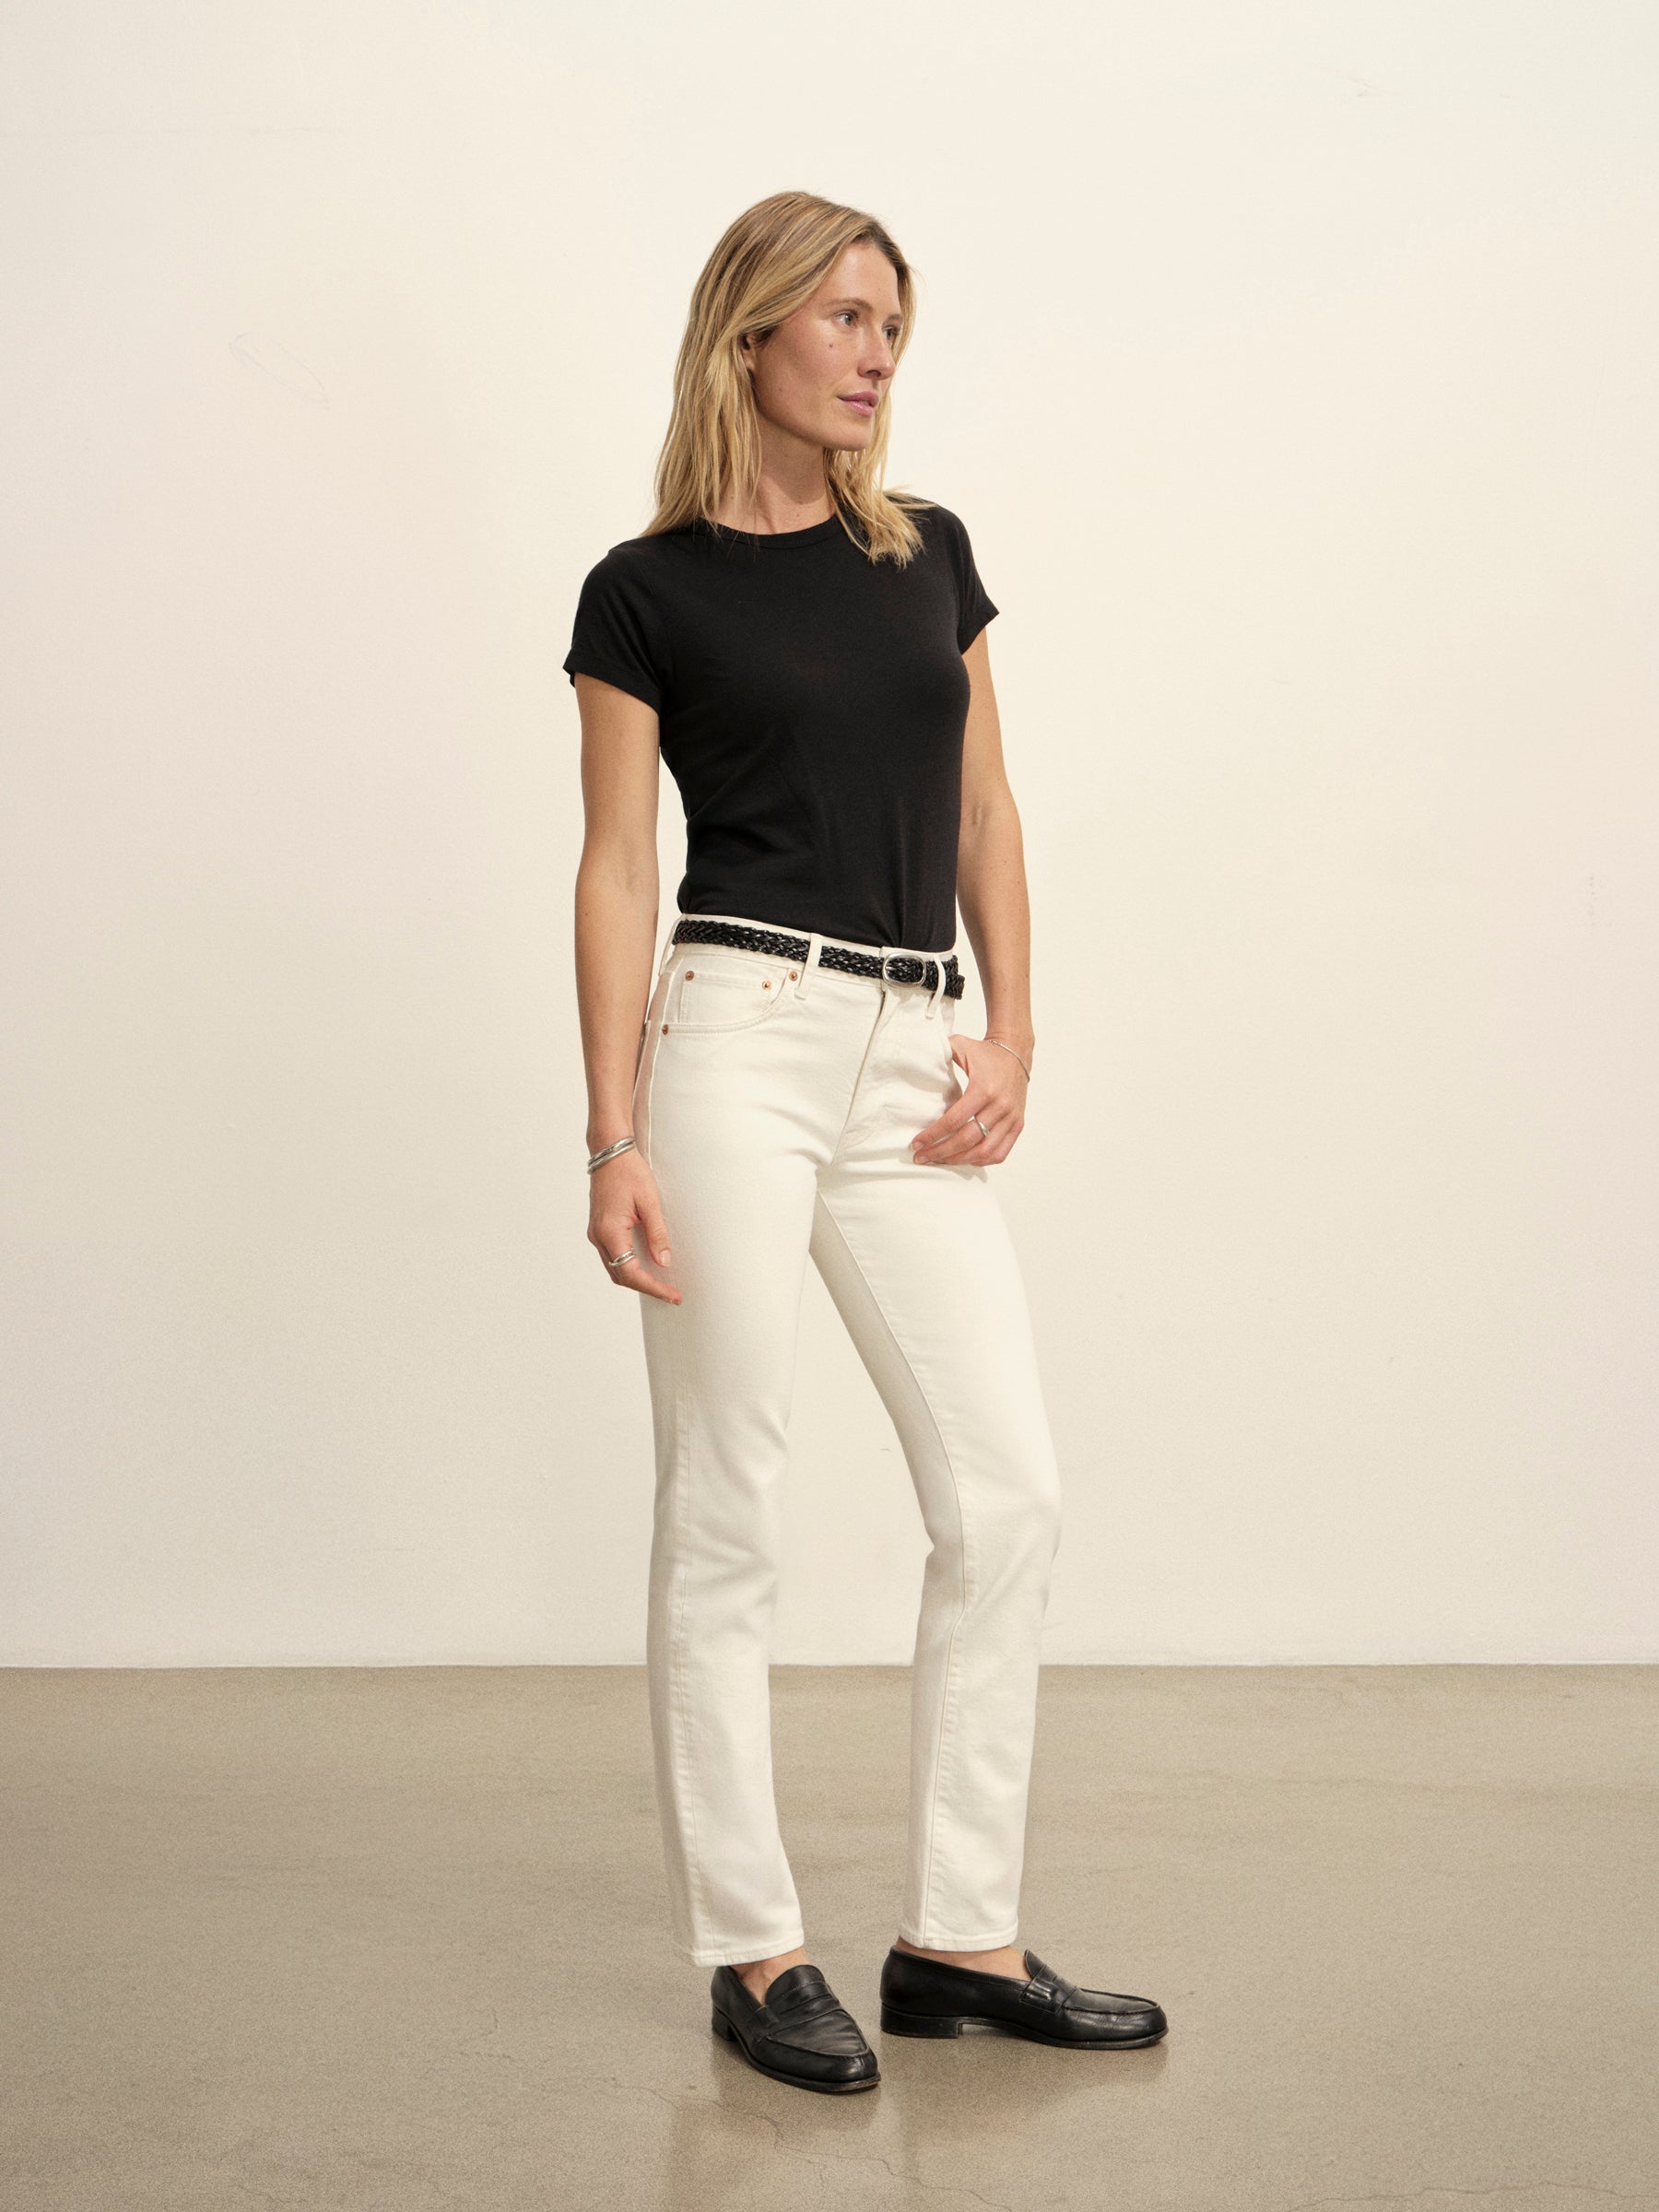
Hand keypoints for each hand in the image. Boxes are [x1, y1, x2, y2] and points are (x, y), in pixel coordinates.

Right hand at [587, 1150, 681, 1303]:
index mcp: (609, 1231)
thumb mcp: (650, 1202)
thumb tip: (664, 1262)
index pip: (630, 1272)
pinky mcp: (599, 1228)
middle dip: (645, 1287)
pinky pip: (613, 1256)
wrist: (610, 1152)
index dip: (652, 1287)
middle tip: (671, 1294)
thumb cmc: (629, 1172)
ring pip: (615, 1268)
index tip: (671, 1295)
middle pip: (620, 1275)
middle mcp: (598, 1236)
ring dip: (636, 1278)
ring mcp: (596, 1233)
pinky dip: (629, 1266)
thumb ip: (657, 1234)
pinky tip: (646, 1265)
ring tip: (661, 1283)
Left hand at [910, 1034, 1028, 1166]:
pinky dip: (982, 1160)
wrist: (1016, 1052)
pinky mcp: (1018, 1125)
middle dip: (941, 1152)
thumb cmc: (985, 1053)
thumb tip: (914, 1064)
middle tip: (922, 1157)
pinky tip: (965, 1159)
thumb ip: (938, 1055)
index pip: (954, 1121)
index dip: (933, 1135)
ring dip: (960, 1160)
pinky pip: (1001, 1153)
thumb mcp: (960, 1046)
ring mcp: (1011, 1117)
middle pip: (967, 1140)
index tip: (916, 1143)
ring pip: (984, 1152)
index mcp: (983, 1089)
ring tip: (940, 1161)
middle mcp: (999, 1106)